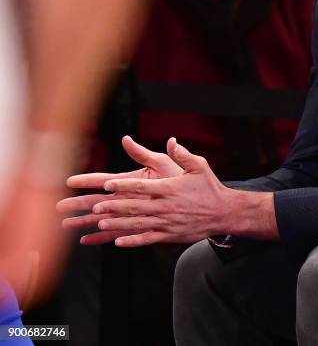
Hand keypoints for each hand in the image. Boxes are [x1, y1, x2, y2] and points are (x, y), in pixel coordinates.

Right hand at [57, 135, 182, 243]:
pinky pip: (117, 233)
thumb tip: (127, 139)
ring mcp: (131, 212)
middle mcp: (128, 196)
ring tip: (65, 225)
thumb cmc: (180, 179)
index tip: (70, 181)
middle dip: (78, 203)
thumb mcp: (162, 163)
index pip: (106, 180)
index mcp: (133, 181)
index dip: (87, 180)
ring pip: (103, 218)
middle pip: (98, 200)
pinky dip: (101, 237)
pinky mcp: (138, 226)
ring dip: (84, 221)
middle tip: (57, 207)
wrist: (197, 200)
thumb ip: (144, 153)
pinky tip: (86, 240)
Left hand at [88, 139, 235, 246]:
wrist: (223, 212)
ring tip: (100, 223)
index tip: (106, 184)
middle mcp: (166, 205)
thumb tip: (171, 141)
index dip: (122, 185)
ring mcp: (167, 222)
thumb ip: (182, 154)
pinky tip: (118, 241)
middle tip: (95, 206)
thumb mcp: (199, 165)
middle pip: (134, 206)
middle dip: (113, 206)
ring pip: (137, 224)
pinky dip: (132, 241)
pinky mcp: (170, 234)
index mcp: (170, 187)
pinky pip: (148, 239)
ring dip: (117, 224)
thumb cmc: (209, 187)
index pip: (141, 186)